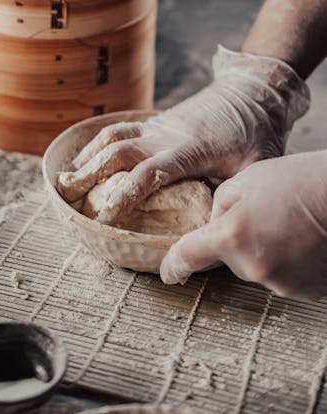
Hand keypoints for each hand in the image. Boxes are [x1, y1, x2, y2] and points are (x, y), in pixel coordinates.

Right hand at [57, 46, 308, 224]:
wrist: (252, 92)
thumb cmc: (258, 134)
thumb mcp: (258, 168)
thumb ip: (237, 196)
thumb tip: (217, 232)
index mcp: (189, 150)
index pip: (149, 174)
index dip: (125, 196)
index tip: (105, 219)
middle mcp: (166, 135)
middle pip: (118, 150)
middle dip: (91, 173)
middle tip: (69, 196)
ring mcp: (159, 126)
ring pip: (114, 136)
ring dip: (89, 156)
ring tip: (68, 179)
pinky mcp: (157, 122)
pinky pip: (120, 129)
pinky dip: (99, 142)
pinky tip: (88, 156)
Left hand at [160, 151, 326, 299]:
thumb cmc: (298, 181)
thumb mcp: (246, 180)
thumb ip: (219, 205)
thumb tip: (213, 223)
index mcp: (230, 235)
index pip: (188, 257)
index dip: (174, 265)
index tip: (169, 272)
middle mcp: (252, 266)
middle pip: (227, 258)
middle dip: (236, 239)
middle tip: (263, 214)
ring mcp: (280, 283)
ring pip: (255, 267)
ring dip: (263, 250)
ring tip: (288, 224)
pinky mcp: (303, 293)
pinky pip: (281, 277)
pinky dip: (286, 261)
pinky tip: (302, 239)